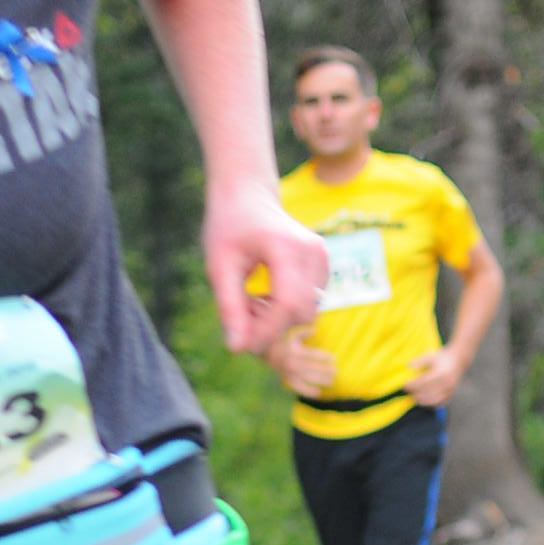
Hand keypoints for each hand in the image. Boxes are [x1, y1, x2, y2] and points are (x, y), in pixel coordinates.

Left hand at [204, 183, 327, 355]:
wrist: (247, 196)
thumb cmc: (229, 227)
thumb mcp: (219, 266)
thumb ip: (229, 307)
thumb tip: (237, 348)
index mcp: (287, 246)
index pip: (288, 304)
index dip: (267, 331)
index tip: (241, 343)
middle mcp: (314, 252)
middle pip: (301, 312)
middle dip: (270, 325)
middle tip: (240, 313)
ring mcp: (323, 259)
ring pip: (306, 312)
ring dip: (277, 319)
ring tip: (251, 300)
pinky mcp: (324, 267)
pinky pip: (308, 304)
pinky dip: (285, 310)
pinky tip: (265, 294)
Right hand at [271, 332, 335, 398]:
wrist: (268, 353)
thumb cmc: (285, 342)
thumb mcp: (294, 335)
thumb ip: (304, 332)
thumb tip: (315, 330)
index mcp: (295, 351)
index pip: (312, 355)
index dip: (324, 357)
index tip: (334, 359)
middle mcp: (292, 362)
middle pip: (311, 368)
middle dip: (325, 370)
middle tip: (336, 372)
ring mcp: (289, 372)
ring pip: (307, 378)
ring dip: (320, 381)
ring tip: (331, 382)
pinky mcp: (287, 379)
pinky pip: (298, 387)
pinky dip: (308, 391)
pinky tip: (318, 393)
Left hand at [405, 347, 464, 406]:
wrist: (457, 361)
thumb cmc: (441, 358)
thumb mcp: (430, 356)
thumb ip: (420, 361)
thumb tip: (408, 366)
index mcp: (441, 373)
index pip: (423, 381)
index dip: (413, 385)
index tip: (404, 385)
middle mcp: (447, 383)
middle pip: (427, 392)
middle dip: (416, 393)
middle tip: (407, 393)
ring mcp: (450, 390)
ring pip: (433, 400)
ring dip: (422, 400)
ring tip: (414, 397)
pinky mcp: (451, 395)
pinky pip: (439, 403)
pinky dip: (430, 403)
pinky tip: (423, 400)